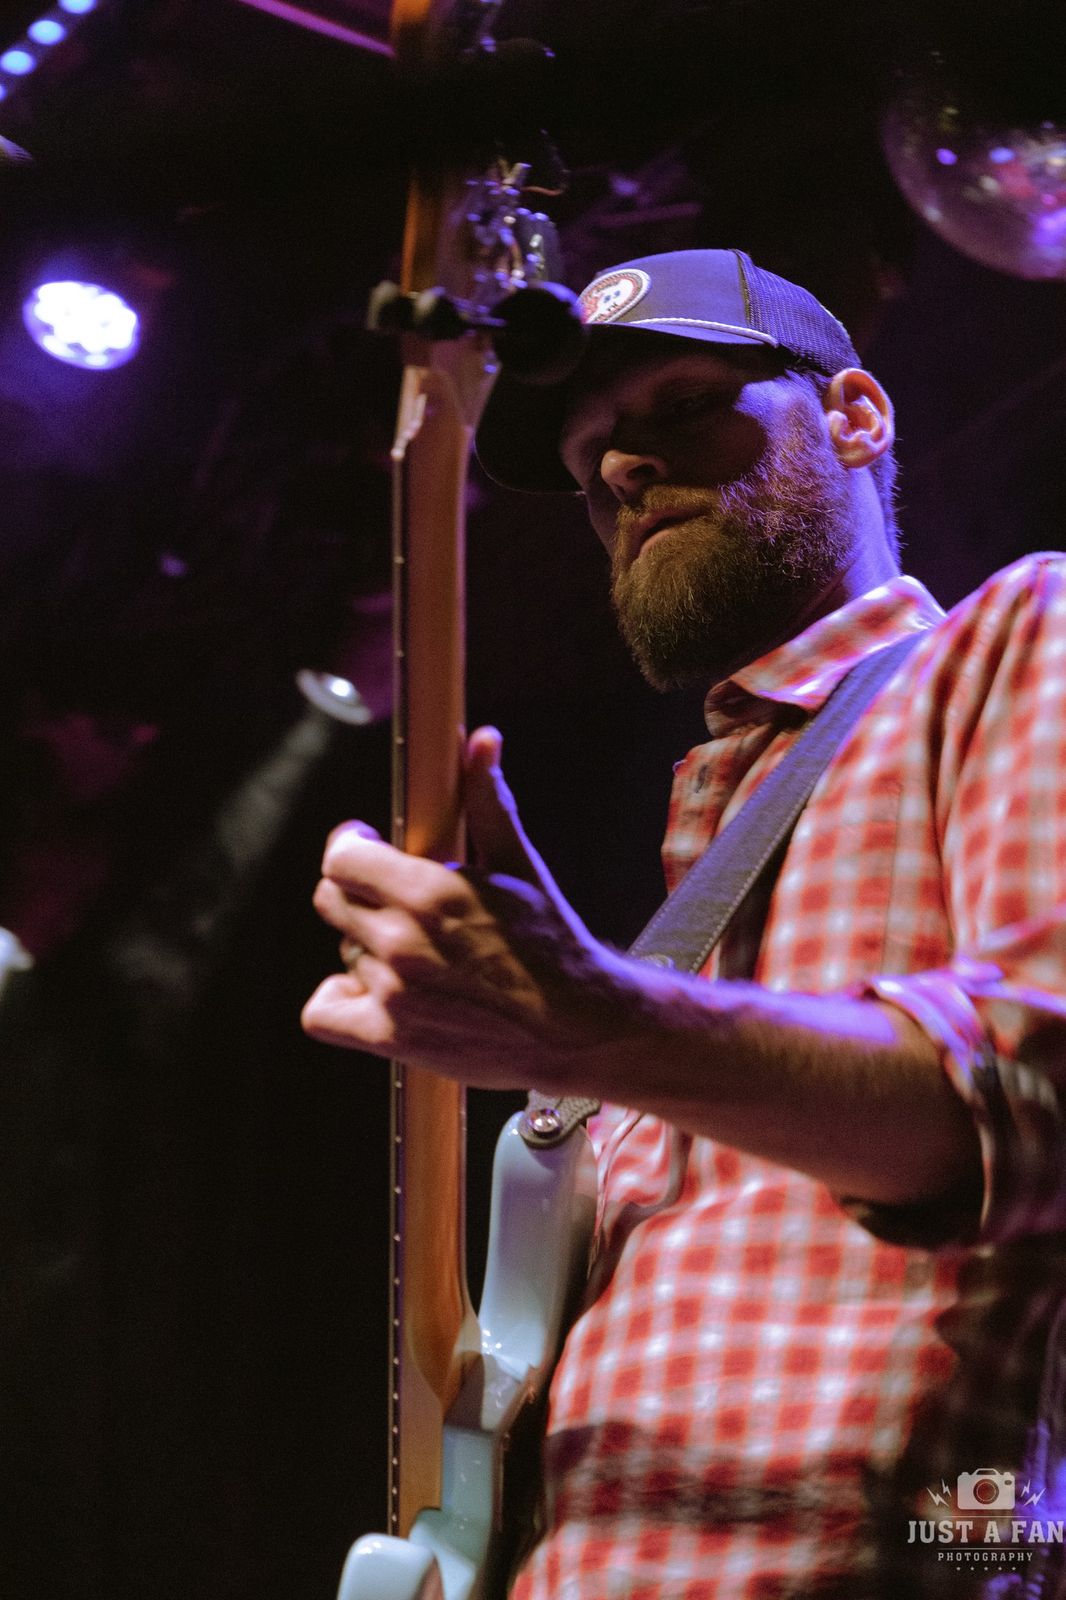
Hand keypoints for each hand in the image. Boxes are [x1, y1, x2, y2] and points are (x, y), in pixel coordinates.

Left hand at [301, 727, 643, 1090]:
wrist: (577, 1026)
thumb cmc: (552, 942)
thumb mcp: (521, 865)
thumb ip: (489, 801)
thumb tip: (483, 739)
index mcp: (429, 892)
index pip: (340, 858)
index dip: (351, 849)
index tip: (369, 850)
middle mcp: (402, 942)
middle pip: (330, 901)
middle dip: (357, 893)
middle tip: (394, 902)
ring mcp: (394, 994)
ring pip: (344, 952)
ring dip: (369, 949)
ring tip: (417, 955)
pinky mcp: (391, 1037)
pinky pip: (324, 1011)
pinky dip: (342, 1000)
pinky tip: (379, 993)